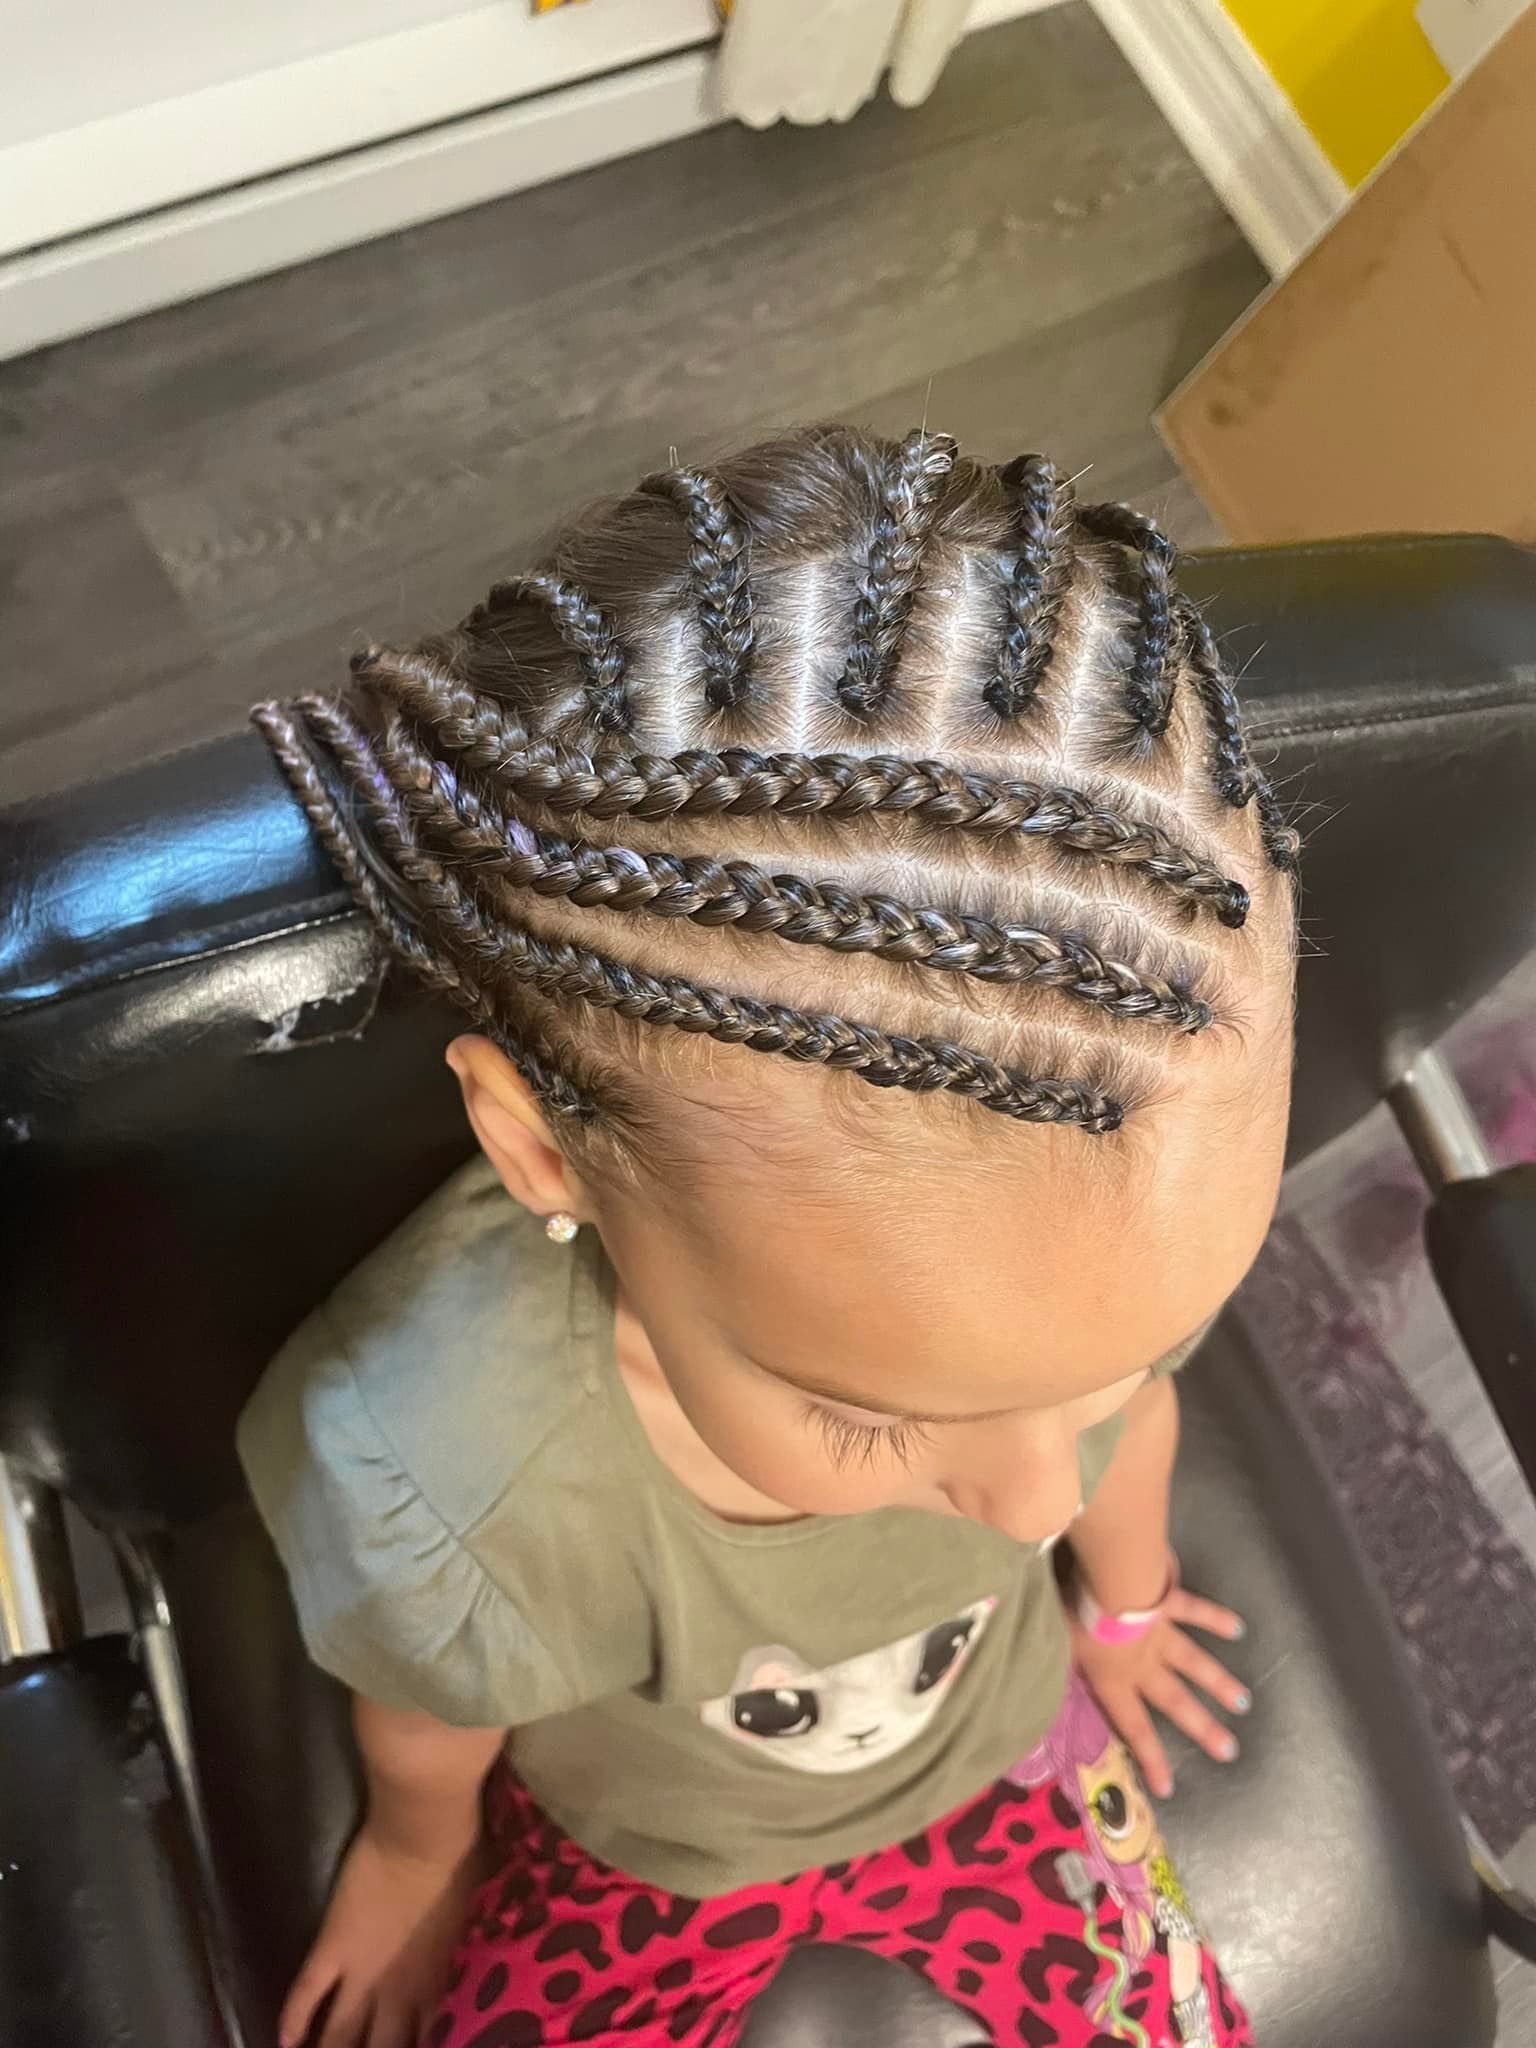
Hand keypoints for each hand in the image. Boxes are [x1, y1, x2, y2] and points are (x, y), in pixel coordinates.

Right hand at [280, 1824, 487, 2047]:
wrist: (426, 1830)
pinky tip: (284, 2042)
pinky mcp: (332, 1946)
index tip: (413, 2047)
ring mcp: (361, 1972)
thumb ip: (470, 1953)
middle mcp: (398, 1992)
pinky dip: (293, 2021)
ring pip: (338, 2033)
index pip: (429, 2041)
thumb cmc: (465, 1864)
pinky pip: (305, 1994)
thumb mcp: (477, 1921)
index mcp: (439, 1985)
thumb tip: (479, 1967)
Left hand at [1070, 1585, 1249, 1800]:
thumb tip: (1041, 1679)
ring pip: (1193, 1662)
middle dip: (1203, 1727)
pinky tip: (1237, 1628)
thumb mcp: (1055, 1646)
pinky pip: (1193, 1610)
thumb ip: (1056, 1665)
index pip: (1133, 1727)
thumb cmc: (1072, 1614)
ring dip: (1218, 1683)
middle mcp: (1143, 1664)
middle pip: (1175, 1701)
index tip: (1169, 1788)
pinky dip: (1215, 1618)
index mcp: (1113, 1680)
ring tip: (1243, 1702)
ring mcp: (1160, 1633)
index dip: (1150, 1758)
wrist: (1102, 1578)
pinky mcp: (1167, 1601)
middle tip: (1230, 1751)